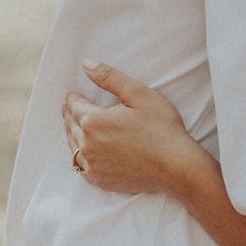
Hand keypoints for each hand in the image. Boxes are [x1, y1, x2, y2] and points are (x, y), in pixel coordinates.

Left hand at [62, 61, 204, 197]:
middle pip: (70, 126)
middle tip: (68, 109)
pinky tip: (85, 154)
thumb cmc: (162, 128)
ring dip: (72, 135)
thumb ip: (110, 78)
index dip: (73, 98)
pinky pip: (82, 167)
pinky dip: (81, 157)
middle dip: (69, 115)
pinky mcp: (100, 180)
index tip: (73, 95)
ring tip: (74, 128)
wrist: (176, 166)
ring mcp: (93, 165)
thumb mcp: (139, 94)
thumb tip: (86, 64)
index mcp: (93, 121)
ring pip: (73, 147)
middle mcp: (87, 144)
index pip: (74, 106)